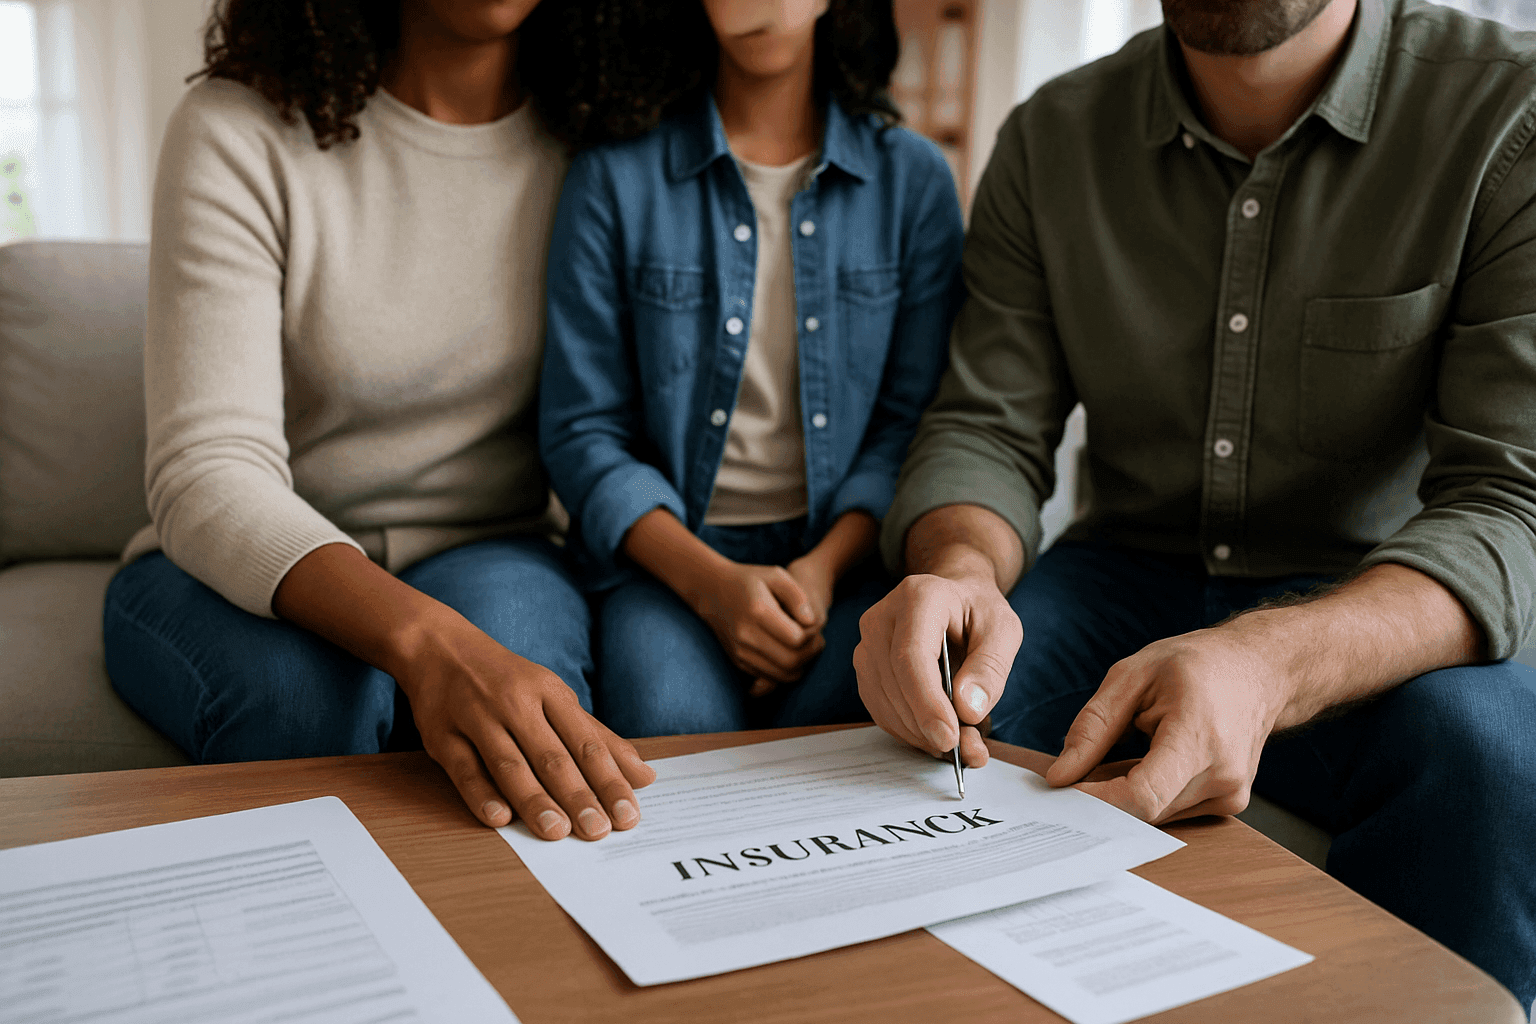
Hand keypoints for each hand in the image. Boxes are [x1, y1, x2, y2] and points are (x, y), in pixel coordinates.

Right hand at [397, 607, 656, 838]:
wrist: (439, 647)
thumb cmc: (508, 680)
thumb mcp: (555, 697)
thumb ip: (598, 739)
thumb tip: (644, 776)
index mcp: (550, 691)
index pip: (586, 742)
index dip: (609, 780)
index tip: (628, 814)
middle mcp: (516, 702)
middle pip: (552, 756)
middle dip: (578, 796)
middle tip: (598, 831)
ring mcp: (477, 717)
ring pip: (510, 764)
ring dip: (535, 800)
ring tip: (557, 831)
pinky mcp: (443, 735)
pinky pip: (464, 768)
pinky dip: (482, 794)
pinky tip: (500, 818)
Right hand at [749, 553, 834, 696]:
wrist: (712, 592)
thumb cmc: (751, 581)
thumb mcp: (776, 576)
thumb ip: (797, 596)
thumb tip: (811, 621)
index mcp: (758, 611)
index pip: (797, 639)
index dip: (812, 636)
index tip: (811, 625)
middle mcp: (746, 635)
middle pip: (791, 661)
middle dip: (811, 654)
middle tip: (817, 641)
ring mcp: (740, 651)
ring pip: (782, 675)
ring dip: (801, 666)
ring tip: (805, 648)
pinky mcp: (738, 662)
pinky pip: (770, 678)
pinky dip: (785, 671)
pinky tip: (788, 653)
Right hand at [853, 569, 1022, 767]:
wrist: (954, 599)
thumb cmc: (979, 613)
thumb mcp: (1004, 631)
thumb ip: (991, 668)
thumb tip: (968, 710)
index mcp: (918, 597)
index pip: (911, 656)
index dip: (927, 702)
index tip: (950, 739)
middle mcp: (882, 619)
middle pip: (895, 684)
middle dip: (929, 726)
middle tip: (968, 750)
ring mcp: (866, 644)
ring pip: (884, 702)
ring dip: (921, 733)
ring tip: (960, 743)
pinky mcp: (865, 668)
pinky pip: (880, 710)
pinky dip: (909, 730)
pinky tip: (936, 732)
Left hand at [1044, 625, 1286, 823]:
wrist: (1259, 669)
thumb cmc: (1196, 664)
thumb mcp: (1132, 676)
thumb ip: (1093, 727)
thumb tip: (1060, 776)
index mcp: (1199, 735)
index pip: (1141, 796)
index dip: (1095, 803)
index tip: (1062, 793)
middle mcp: (1222, 774)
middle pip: (1144, 811)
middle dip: (1101, 799)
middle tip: (1072, 775)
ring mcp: (1231, 794)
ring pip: (1155, 816)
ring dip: (1125, 796)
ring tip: (1118, 754)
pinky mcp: (1230, 803)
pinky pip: (1172, 810)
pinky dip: (1148, 794)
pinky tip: (1146, 762)